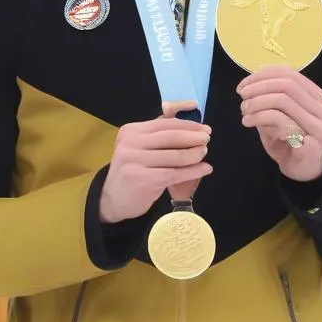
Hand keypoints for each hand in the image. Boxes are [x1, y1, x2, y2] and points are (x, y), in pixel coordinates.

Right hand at [99, 101, 211, 223]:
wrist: (113, 199)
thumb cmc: (132, 170)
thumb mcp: (139, 147)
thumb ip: (158, 134)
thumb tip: (188, 121)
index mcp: (131, 131)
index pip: (164, 124)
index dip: (187, 125)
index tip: (204, 128)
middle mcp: (130, 144)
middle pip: (171, 137)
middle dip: (194, 137)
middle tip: (207, 139)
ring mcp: (135, 161)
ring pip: (175, 156)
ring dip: (195, 154)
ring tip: (204, 154)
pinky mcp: (144, 180)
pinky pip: (175, 173)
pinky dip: (194, 171)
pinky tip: (205, 169)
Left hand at [238, 66, 321, 181]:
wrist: (303, 171)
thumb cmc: (290, 141)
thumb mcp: (279, 115)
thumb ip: (271, 98)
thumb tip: (250, 84)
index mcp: (317, 96)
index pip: (290, 74)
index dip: (264, 75)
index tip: (244, 84)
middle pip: (287, 85)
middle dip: (259, 87)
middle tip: (242, 96)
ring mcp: (321, 125)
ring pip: (283, 100)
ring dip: (258, 102)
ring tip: (244, 111)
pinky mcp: (313, 142)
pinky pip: (281, 121)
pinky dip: (260, 118)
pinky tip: (249, 122)